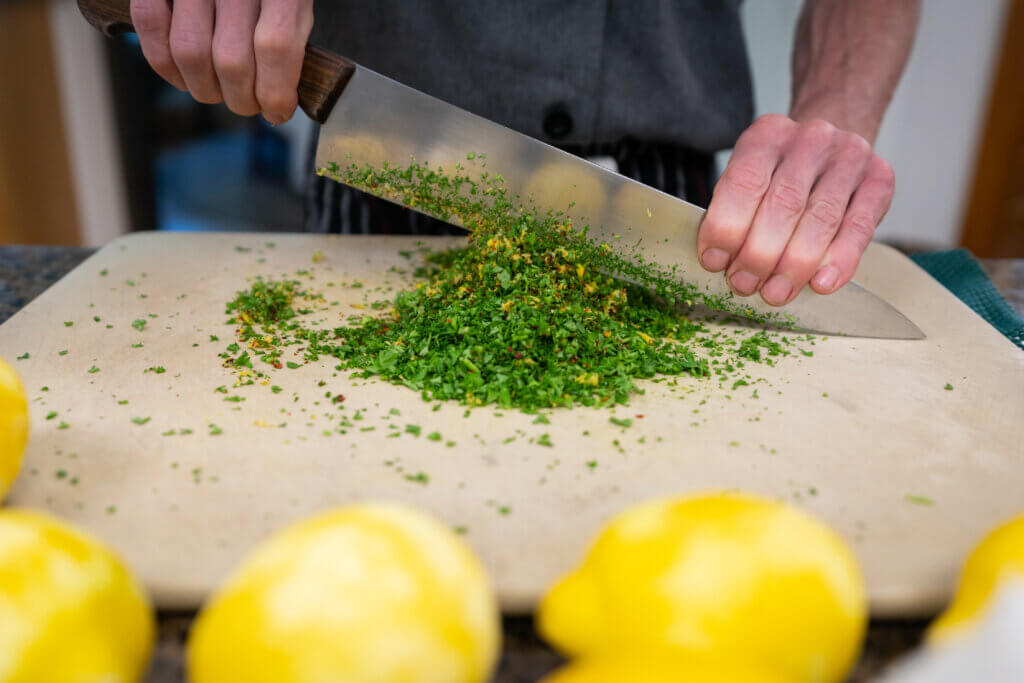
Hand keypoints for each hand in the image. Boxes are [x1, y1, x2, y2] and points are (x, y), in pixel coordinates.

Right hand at [131, 0, 313, 122]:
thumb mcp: (294, 3)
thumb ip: (291, 42)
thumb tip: (279, 99)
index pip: (276, 46)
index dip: (276, 92)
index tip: (278, 111)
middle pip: (232, 60)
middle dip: (242, 99)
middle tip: (248, 104)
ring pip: (191, 52)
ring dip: (205, 89)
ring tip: (219, 91)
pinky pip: (150, 23)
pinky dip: (165, 63)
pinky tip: (184, 76)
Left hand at [697, 113, 894, 305]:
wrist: (831, 148)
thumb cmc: (780, 174)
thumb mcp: (750, 178)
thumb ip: (734, 212)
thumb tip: (719, 262)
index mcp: (767, 135)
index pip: (744, 182)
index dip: (726, 227)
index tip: (714, 261)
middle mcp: (811, 139)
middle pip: (783, 204)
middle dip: (759, 254)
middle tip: (744, 285)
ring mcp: (849, 157)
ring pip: (821, 219)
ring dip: (795, 266)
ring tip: (775, 293)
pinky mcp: (879, 180)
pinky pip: (859, 227)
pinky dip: (840, 261)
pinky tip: (822, 284)